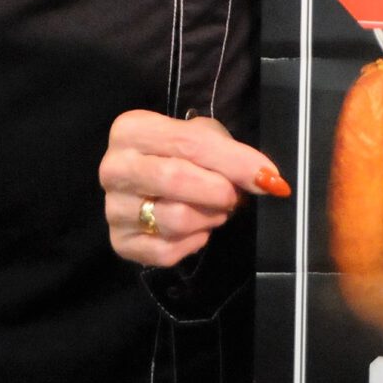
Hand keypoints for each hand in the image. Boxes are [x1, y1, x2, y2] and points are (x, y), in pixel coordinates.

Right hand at [98, 110, 290, 267]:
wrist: (155, 180)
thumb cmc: (182, 154)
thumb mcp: (207, 139)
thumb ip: (235, 157)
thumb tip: (269, 181)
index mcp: (130, 130)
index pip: (189, 145)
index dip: (234, 162)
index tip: (267, 177)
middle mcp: (114, 168)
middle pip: (176, 180)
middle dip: (218, 191)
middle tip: (232, 195)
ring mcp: (113, 208)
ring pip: (175, 219)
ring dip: (208, 218)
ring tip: (213, 210)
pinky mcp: (120, 242)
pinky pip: (167, 251)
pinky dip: (193, 242)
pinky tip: (194, 229)